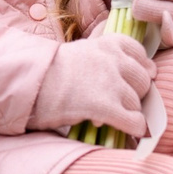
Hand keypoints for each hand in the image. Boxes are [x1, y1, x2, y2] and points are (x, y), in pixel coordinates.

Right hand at [29, 33, 153, 135]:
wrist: (29, 84)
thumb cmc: (50, 71)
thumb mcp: (81, 50)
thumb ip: (104, 52)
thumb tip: (133, 58)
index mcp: (108, 43)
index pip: (140, 53)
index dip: (139, 69)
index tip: (131, 80)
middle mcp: (114, 60)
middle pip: (143, 80)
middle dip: (134, 93)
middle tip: (118, 101)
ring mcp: (111, 83)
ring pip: (137, 103)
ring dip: (128, 112)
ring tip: (109, 116)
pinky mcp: (106, 106)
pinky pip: (135, 122)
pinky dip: (133, 128)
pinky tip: (125, 130)